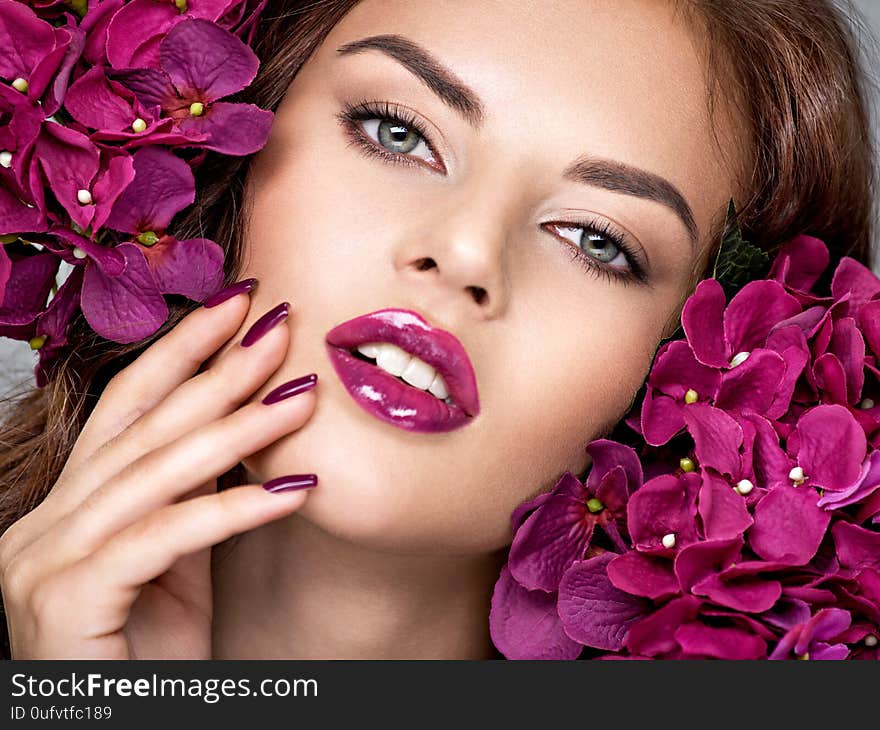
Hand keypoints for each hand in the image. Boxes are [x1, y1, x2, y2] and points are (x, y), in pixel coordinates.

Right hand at [0, 287, 316, 657]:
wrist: (121, 729)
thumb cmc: (150, 656)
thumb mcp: (178, 561)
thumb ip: (193, 496)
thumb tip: (243, 426)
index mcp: (66, 507)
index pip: (127, 409)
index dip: (181, 350)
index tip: (237, 303)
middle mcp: (42, 525)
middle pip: (142, 427)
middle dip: (216, 370)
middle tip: (278, 323)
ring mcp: (42, 562)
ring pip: (156, 474)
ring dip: (239, 429)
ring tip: (303, 393)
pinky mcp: (66, 601)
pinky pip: (166, 538)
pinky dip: (235, 511)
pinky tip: (295, 490)